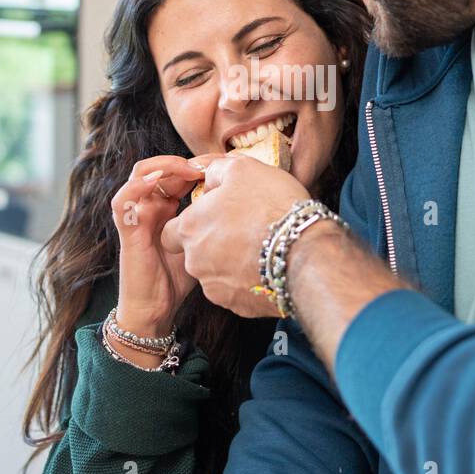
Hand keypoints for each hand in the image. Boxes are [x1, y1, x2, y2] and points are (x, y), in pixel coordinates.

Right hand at [110, 156, 207, 346]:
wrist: (155, 308)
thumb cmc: (177, 278)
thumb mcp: (201, 242)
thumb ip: (212, 223)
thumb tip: (241, 207)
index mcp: (166, 206)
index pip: (177, 173)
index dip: (196, 166)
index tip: (220, 168)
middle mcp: (149, 207)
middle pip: (162, 168)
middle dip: (184, 163)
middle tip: (208, 167)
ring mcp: (136, 216)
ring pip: (140, 174)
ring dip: (163, 167)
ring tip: (187, 169)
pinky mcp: (127, 230)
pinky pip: (123, 201)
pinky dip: (138, 186)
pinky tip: (158, 182)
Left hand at [161, 153, 309, 317]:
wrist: (304, 253)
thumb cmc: (272, 207)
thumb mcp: (242, 169)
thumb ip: (215, 171)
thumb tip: (208, 178)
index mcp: (189, 227)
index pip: (170, 231)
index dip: (189, 223)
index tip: (210, 217)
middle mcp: (194, 260)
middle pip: (193, 252)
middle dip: (212, 243)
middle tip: (240, 229)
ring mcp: (214, 286)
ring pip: (213, 272)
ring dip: (229, 261)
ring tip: (257, 247)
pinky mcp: (235, 304)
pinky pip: (234, 290)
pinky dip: (245, 279)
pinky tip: (264, 265)